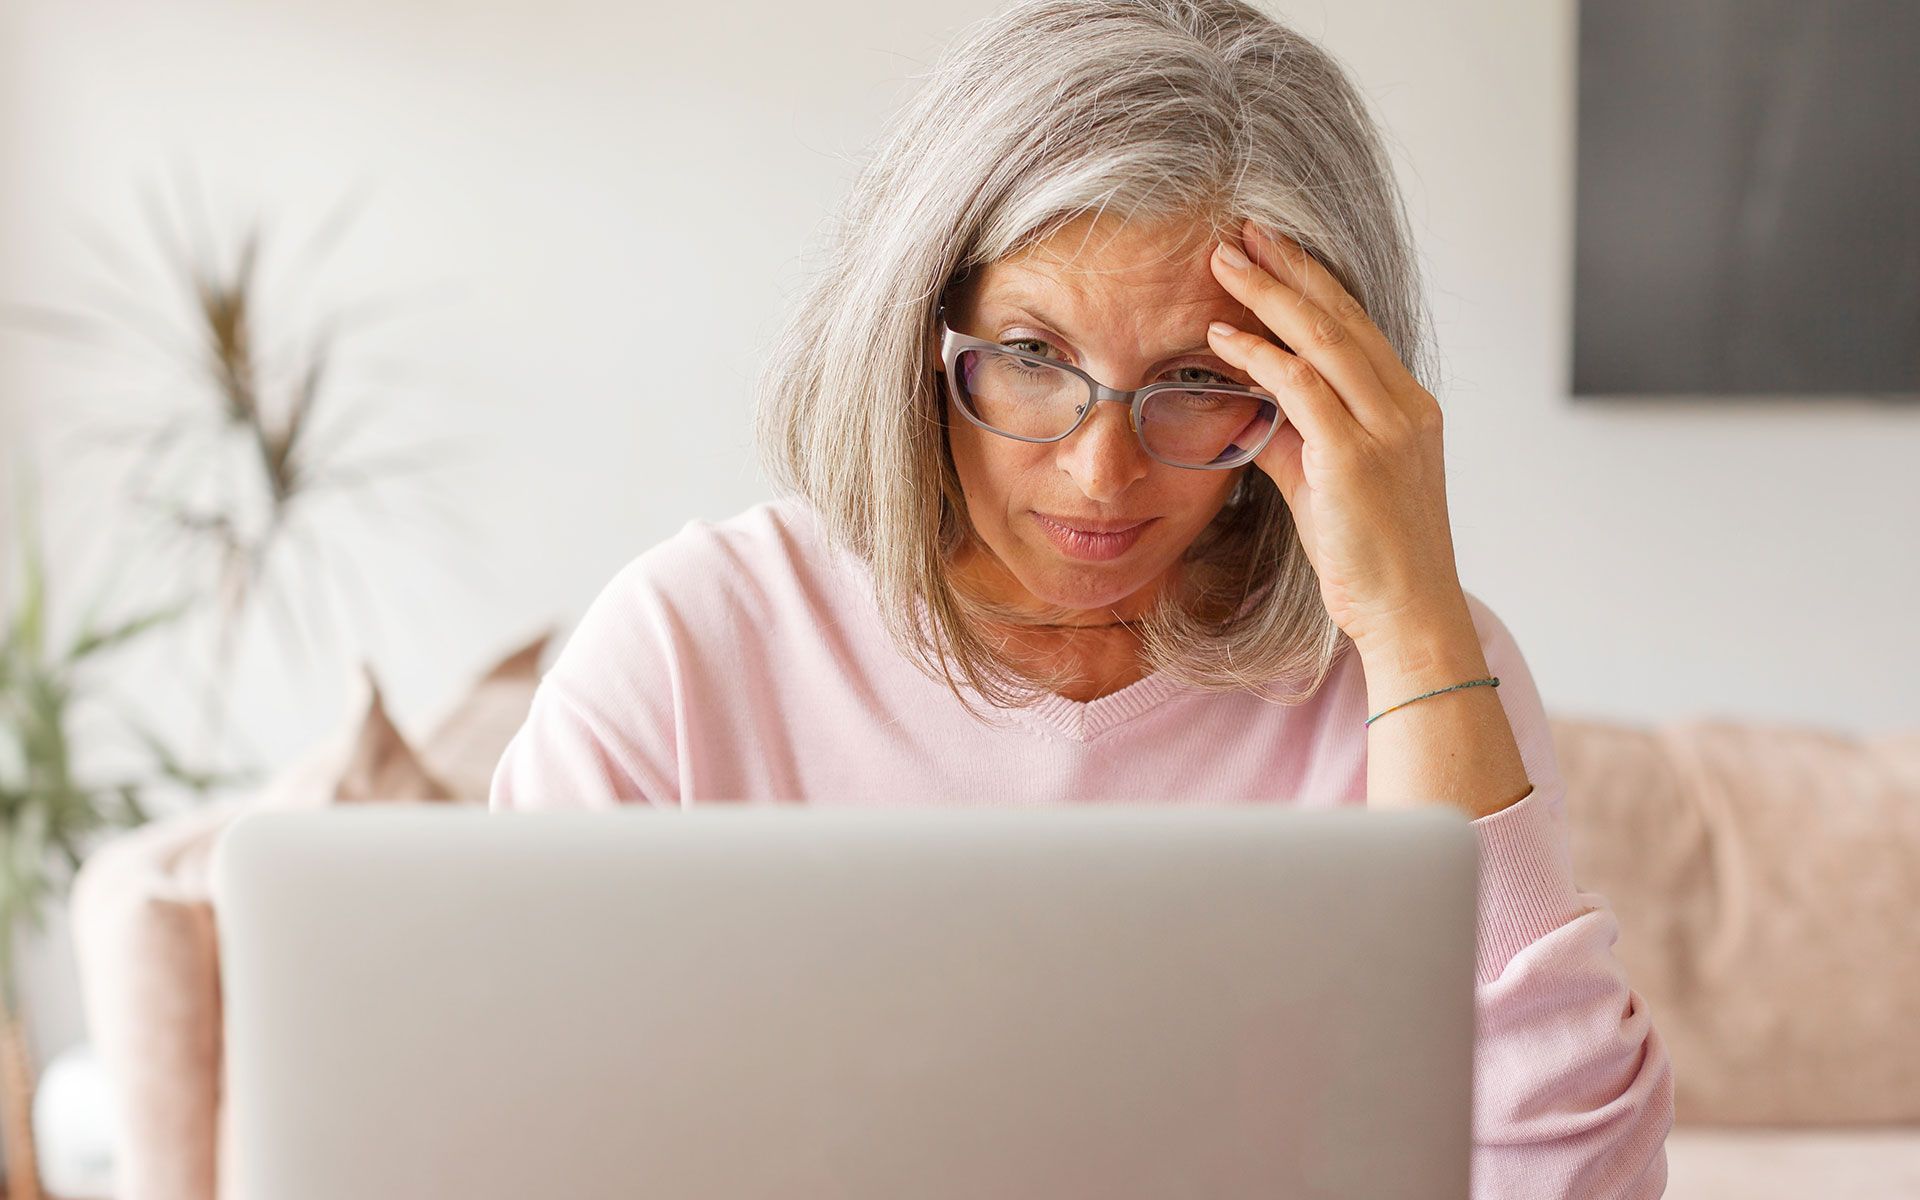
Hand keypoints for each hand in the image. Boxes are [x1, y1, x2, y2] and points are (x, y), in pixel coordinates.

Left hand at [1205, 219, 1468, 650]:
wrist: (1407, 614)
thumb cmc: (1368, 558)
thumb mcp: (1326, 485)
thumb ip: (1294, 440)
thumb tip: (1251, 409)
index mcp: (1408, 408)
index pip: (1356, 328)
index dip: (1312, 284)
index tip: (1271, 251)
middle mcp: (1405, 408)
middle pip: (1342, 316)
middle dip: (1290, 267)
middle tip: (1244, 229)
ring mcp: (1386, 430)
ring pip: (1324, 339)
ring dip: (1268, 294)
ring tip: (1224, 261)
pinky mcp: (1356, 458)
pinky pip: (1302, 388)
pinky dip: (1260, 356)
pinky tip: (1222, 337)